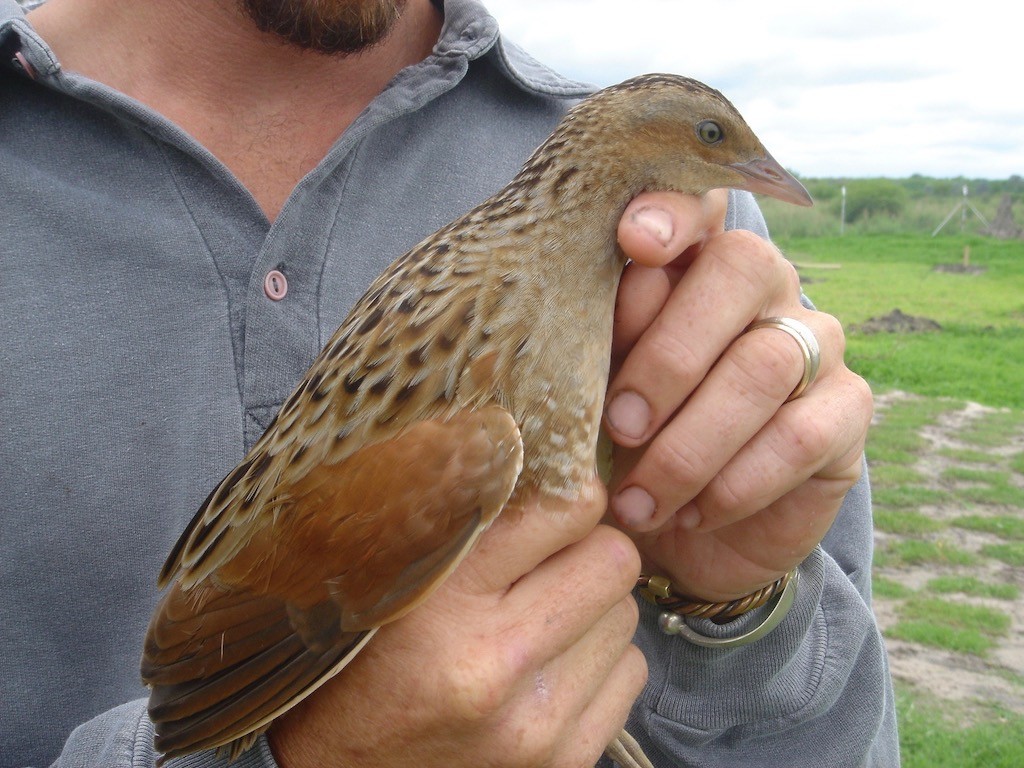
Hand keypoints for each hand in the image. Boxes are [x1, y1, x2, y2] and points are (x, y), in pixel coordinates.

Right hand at [269, 482, 646, 767]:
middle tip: (556, 558)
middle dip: (591, 548)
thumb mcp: (382, 581)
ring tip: (544, 618)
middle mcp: (495, 663)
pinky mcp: (563, 762)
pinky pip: (631, 674)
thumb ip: (454, 523)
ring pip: (627, 617)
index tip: (556, 501)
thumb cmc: (356, 667)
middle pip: (614, 561)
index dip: (568, 496)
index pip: (564, 510)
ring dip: (595, 608)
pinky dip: (603, 661)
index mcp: (442, 601)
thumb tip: (538, 461)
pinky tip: (554, 666)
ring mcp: (536, 722)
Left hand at [604, 191, 871, 600]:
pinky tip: (690, 515)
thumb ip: (597, 345)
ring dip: (689, 443)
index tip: (634, 242)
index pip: (699, 204)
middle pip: (741, 269)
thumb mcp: (594, 395)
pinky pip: (798, 436)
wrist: (682, 534)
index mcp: (693, 264)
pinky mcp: (846, 412)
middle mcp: (765, 287)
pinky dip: (733, 484)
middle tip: (617, 427)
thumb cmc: (626, 445)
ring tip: (638, 501)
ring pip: (764, 364)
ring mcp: (815, 342)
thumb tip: (582, 312)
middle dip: (667, 355)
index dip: (674, 211)